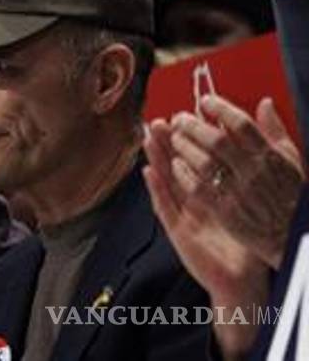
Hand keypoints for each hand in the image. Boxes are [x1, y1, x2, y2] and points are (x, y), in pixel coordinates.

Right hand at [143, 120, 268, 359]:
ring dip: (157, 158)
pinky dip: (156, 189)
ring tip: (148, 136)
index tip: (183, 117)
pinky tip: (149, 172)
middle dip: (167, 142)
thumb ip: (246, 177)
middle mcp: (194, 201)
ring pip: (168, 181)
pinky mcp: (177, 231)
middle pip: (177, 166)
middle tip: (159, 120)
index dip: (189, 138)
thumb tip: (245, 151)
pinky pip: (165, 207)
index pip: (197, 160)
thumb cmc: (248, 244)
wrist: (243, 281)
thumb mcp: (250, 205)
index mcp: (211, 193)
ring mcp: (183, 215)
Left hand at [168, 95, 303, 268]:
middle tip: (179, 118)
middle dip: (193, 126)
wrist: (290, 236)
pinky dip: (184, 173)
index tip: (205, 101)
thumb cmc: (288, 195)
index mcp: (270, 157)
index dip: (220, 108)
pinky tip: (176, 164)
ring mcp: (239, 193)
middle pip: (216, 141)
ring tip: (174, 138)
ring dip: (184, 147)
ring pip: (203, 163)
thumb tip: (265, 103)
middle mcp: (254, 173)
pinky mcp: (226, 211)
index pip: (242, 124)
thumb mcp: (290, 160)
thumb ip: (275, 130)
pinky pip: (198, 188)